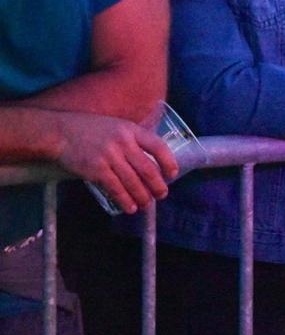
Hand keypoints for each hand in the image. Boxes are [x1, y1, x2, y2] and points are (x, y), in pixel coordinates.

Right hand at [55, 112, 177, 213]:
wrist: (62, 133)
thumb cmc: (92, 130)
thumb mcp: (118, 126)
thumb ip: (133, 140)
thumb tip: (150, 161)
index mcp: (132, 130)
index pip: (158, 146)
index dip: (168, 162)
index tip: (173, 174)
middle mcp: (124, 143)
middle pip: (148, 168)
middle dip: (157, 185)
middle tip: (162, 194)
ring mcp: (110, 157)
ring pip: (133, 181)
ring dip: (142, 196)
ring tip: (147, 204)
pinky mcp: (96, 170)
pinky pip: (115, 188)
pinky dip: (125, 200)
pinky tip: (130, 207)